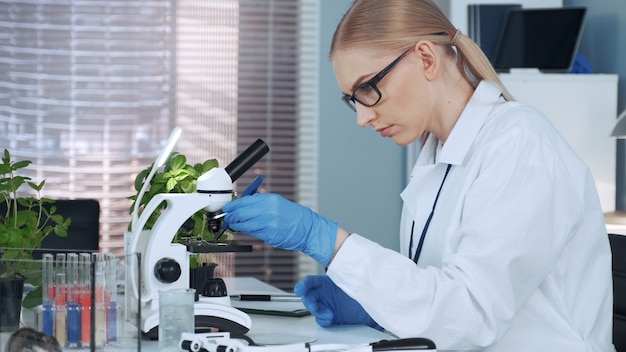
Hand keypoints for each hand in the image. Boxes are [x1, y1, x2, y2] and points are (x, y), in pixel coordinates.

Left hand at [222, 193, 337, 265]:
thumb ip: (259, 203)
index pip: (243, 201)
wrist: (307, 228)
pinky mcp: (269, 235)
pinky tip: (247, 230)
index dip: (232, 206)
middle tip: (228, 219)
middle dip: (231, 217)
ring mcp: (268, 223)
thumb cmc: (293, 216)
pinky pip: (253, 233)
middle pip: (241, 213)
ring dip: (237, 226)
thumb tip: (243, 205)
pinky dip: (248, 232)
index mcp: (269, 199)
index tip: (227, 209)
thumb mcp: (276, 202)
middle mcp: (267, 210)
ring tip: (235, 226)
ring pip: (244, 225)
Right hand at [294, 275, 381, 329]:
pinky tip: (330, 319)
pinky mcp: (333, 317)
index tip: (299, 290)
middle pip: (310, 296)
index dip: (304, 285)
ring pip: (315, 309)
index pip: (313, 282)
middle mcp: (328, 294)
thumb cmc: (367, 292)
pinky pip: (322, 319)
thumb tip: (334, 275)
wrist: (377, 307)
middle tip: (315, 306)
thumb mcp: (355, 283)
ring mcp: (329, 305)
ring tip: (329, 315)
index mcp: (330, 283)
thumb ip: (345, 279)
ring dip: (319, 312)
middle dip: (310, 302)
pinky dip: (324, 320)